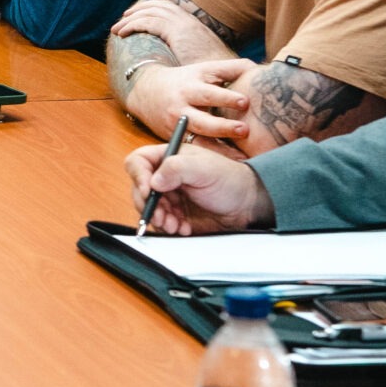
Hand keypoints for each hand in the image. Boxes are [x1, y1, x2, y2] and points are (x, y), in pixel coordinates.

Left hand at [112, 0, 232, 65]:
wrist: (227, 78)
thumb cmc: (212, 76)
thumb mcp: (197, 62)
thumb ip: (184, 57)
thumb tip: (170, 63)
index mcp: (193, 25)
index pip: (169, 8)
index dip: (151, 10)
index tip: (136, 17)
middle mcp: (188, 20)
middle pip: (158, 6)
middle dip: (138, 10)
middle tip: (124, 18)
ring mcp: (184, 24)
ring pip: (150, 12)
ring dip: (131, 19)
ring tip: (117, 29)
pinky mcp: (178, 31)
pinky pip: (149, 22)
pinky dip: (133, 25)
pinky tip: (123, 34)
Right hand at [123, 58, 256, 146]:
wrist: (146, 93)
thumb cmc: (186, 80)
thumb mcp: (203, 69)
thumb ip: (231, 69)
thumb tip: (258, 69)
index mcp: (191, 87)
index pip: (210, 93)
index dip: (227, 97)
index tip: (245, 102)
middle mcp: (182, 107)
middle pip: (202, 120)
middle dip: (223, 126)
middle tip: (244, 130)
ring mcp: (178, 126)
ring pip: (198, 140)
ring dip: (220, 149)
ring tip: (241, 156)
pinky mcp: (176, 139)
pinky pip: (195, 150)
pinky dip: (212, 156)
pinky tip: (230, 163)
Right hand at [124, 142, 273, 234]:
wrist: (246, 205)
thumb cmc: (230, 180)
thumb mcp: (205, 168)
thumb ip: (177, 168)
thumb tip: (153, 181)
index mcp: (168, 158)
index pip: (139, 162)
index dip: (139, 176)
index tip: (149, 192)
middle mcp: (165, 176)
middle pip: (140, 189)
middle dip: (149, 205)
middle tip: (161, 216)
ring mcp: (168, 196)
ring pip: (148, 209)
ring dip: (159, 219)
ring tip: (175, 225)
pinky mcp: (174, 214)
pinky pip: (161, 223)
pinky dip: (169, 228)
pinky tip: (184, 228)